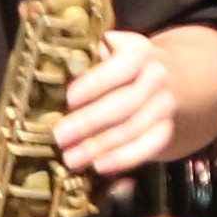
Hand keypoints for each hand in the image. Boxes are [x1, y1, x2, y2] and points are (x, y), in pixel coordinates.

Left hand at [53, 29, 191, 175]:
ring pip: (134, 127)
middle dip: (90, 121)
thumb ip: (85, 63)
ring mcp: (164, 103)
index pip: (123, 65)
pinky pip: (149, 146)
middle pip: (126, 102)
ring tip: (72, 158)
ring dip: (101, 146)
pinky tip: (99, 167)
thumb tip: (50, 82)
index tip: (70, 98)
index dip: (97, 82)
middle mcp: (156, 75)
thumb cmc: (118, 68)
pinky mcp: (166, 128)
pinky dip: (124, 158)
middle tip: (60, 136)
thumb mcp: (105, 54)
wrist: (165, 79)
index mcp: (139, 50)